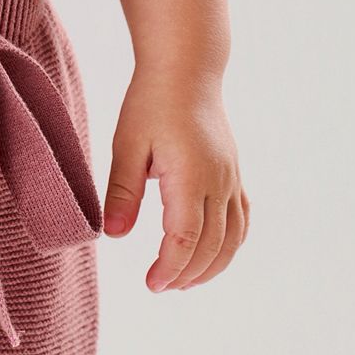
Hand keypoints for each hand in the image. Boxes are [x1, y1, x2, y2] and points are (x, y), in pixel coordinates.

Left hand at [102, 68, 248, 291]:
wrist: (186, 68)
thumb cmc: (151, 101)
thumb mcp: (127, 143)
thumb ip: (122, 191)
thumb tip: (113, 236)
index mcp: (190, 175)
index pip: (185, 238)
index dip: (170, 267)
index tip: (151, 284)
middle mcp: (218, 181)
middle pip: (211, 245)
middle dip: (187, 273)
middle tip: (159, 286)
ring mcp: (230, 177)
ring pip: (232, 238)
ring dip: (212, 266)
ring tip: (183, 280)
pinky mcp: (233, 172)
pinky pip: (241, 219)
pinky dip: (230, 244)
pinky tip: (213, 253)